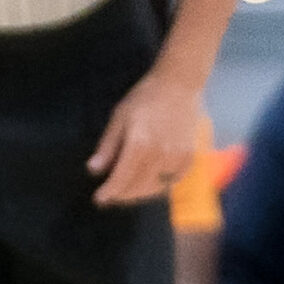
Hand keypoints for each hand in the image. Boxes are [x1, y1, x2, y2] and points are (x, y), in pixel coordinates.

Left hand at [88, 65, 202, 205]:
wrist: (180, 85)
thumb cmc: (145, 98)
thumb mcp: (119, 118)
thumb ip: (108, 146)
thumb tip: (94, 170)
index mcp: (140, 144)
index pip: (121, 179)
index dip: (109, 192)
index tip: (99, 198)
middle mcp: (160, 155)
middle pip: (138, 187)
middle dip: (122, 194)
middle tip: (112, 193)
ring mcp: (177, 158)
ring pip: (155, 188)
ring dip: (140, 192)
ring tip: (128, 188)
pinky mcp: (189, 158)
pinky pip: (172, 181)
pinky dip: (159, 185)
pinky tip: (150, 179)